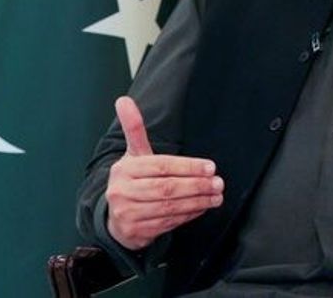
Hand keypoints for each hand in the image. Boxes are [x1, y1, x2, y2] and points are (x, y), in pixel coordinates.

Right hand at [105, 96, 223, 249]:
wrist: (115, 218)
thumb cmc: (131, 181)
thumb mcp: (133, 155)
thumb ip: (134, 128)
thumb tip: (124, 100)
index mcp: (125, 169)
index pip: (161, 166)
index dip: (188, 167)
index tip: (210, 167)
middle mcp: (123, 191)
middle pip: (166, 188)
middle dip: (196, 186)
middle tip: (217, 183)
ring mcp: (127, 213)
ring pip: (169, 207)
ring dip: (197, 202)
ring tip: (215, 196)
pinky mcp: (135, 232)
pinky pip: (167, 223)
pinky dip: (188, 216)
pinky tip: (201, 208)